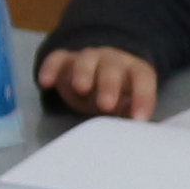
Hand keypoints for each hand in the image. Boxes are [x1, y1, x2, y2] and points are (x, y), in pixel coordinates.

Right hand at [36, 45, 158, 120]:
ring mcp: (88, 58)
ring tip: (81, 88)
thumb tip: (134, 130)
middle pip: (112, 69)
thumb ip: (130, 113)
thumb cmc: (117, 94)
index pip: (142, 79)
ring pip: (86, 61)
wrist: (96, 71)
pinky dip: (50, 68)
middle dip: (109, 86)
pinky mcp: (64, 59)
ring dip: (83, 73)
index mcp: (133, 70)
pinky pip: (57, 59)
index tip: (139, 118)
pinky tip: (46, 82)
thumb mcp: (127, 105)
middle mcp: (111, 60)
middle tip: (106, 105)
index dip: (143, 98)